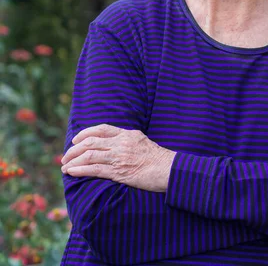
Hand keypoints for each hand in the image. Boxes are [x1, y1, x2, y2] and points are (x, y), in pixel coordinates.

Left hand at [60, 124, 176, 191]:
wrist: (170, 170)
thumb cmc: (159, 159)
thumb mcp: (143, 141)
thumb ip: (128, 140)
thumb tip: (115, 143)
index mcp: (127, 134)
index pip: (102, 129)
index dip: (85, 133)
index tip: (76, 139)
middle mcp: (121, 143)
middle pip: (91, 142)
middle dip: (75, 149)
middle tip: (66, 156)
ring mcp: (119, 157)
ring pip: (90, 155)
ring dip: (73, 161)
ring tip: (64, 166)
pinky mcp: (119, 172)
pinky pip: (95, 170)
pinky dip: (81, 170)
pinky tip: (72, 172)